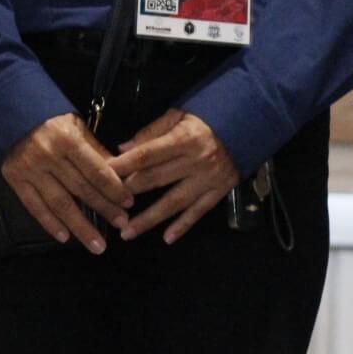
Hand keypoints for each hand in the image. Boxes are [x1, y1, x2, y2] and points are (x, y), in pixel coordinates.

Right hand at [1, 113, 132, 253]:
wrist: (6, 106)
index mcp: (66, 139)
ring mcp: (30, 169)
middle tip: (121, 225)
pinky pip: (34, 206)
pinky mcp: (14, 178)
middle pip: (82, 190)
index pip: (96, 171)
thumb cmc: (47, 116)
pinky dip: (50, 224)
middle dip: (105, 209)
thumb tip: (120, 174)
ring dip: (81, 227)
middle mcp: (48, 156)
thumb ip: (96, 151)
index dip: (114, 189)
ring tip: (97, 245)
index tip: (129, 203)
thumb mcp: (75, 125)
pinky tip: (65, 237)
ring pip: (60, 204)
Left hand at [108, 110, 241, 244]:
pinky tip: (167, 238)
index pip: (147, 154)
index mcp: (184, 139)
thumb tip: (123, 149)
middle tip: (107, 208)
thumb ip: (151, 132)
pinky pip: (198, 212)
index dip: (124, 165)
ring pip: (174, 202)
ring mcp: (208, 180)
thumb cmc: (208, 118)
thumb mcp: (179, 115)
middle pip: (156, 179)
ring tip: (128, 233)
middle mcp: (195, 162)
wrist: (248, 126)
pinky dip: (182, 226)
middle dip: (129, 194)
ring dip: (149, 219)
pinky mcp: (218, 192)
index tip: (103, 175)